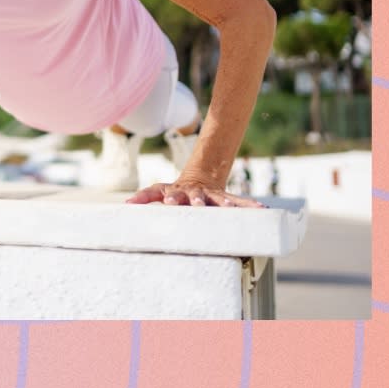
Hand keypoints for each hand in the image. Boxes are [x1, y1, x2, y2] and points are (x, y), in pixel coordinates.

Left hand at [125, 178, 265, 207]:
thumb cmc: (175, 192)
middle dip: (196, 201)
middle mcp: (195, 194)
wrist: (199, 179)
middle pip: (195, 196)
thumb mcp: (159, 191)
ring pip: (218, 199)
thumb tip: (126, 203)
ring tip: (230, 206)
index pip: (172, 194)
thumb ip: (144, 197)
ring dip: (224, 203)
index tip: (168, 203)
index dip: (170, 198)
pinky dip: (249, 206)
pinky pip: (239, 203)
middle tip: (198, 205)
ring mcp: (211, 196)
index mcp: (178, 193)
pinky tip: (262, 208)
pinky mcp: (224, 199)